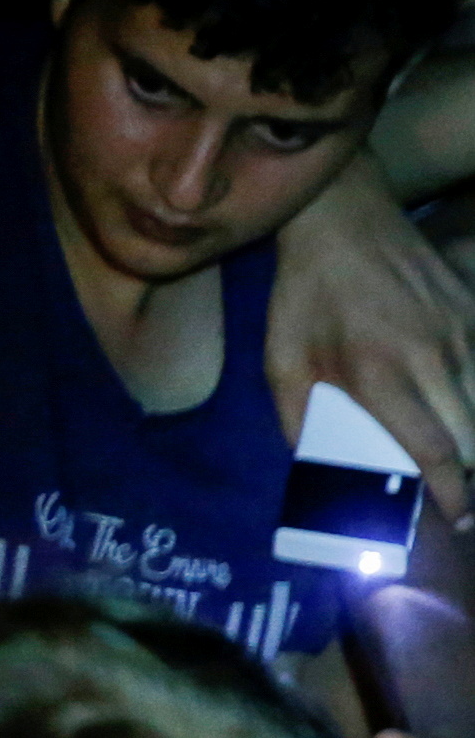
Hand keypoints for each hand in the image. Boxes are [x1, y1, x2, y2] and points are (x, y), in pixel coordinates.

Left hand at [269, 165, 474, 526]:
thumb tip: (323, 469)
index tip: (455, 517)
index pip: (434, 449)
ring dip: (473, 437)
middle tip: (456, 497)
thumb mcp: (281, 361)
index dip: (449, 491)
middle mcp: (431, 357)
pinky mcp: (474, 313)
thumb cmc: (304, 296)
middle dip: (469, 475)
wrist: (344, 220)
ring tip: (455, 458)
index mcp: (378, 374)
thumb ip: (299, 420)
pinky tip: (454, 407)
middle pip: (474, 438)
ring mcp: (461, 332)